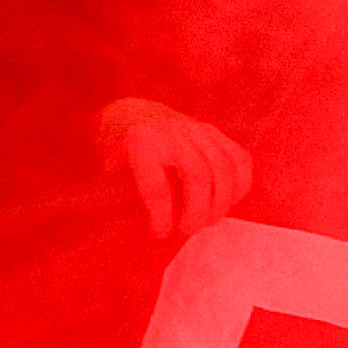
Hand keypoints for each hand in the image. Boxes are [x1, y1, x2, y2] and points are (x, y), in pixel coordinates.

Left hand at [95, 95, 252, 247]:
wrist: (131, 114)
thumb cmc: (116, 148)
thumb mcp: (107, 168)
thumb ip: (119, 192)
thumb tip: (137, 227)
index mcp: (139, 141)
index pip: (156, 185)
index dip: (161, 215)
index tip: (160, 234)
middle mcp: (170, 131)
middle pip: (197, 175)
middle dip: (197, 211)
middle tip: (189, 231)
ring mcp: (196, 128)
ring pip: (224, 167)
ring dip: (222, 202)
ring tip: (209, 221)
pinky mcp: (214, 131)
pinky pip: (239, 158)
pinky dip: (240, 184)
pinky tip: (228, 202)